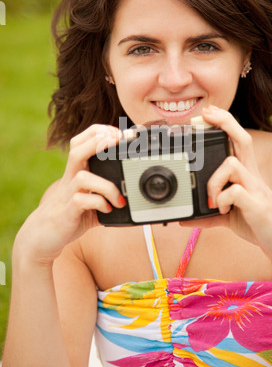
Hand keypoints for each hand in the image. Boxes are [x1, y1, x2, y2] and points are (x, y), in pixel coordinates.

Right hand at [14, 124, 125, 264]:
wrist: (43, 234)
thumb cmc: (70, 213)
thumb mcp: (89, 198)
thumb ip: (106, 192)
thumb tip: (133, 190)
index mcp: (77, 171)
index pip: (81, 141)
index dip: (99, 132)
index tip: (119, 133)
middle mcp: (70, 178)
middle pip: (77, 150)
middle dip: (99, 141)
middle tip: (119, 142)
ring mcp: (67, 194)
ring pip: (83, 177)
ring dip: (106, 186)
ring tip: (119, 198)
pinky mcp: (67, 211)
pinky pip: (81, 201)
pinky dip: (98, 203)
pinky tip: (108, 209)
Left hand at [181, 106, 271, 264]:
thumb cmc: (258, 224)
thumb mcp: (230, 218)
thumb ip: (208, 215)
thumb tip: (186, 220)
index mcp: (246, 175)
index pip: (238, 140)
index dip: (225, 125)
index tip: (208, 114)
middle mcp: (251, 176)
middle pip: (242, 139)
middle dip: (224, 122)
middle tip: (205, 115)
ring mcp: (254, 188)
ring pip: (231, 163)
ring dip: (214, 180)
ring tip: (212, 199)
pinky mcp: (255, 204)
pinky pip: (235, 191)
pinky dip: (221, 200)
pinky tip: (221, 211)